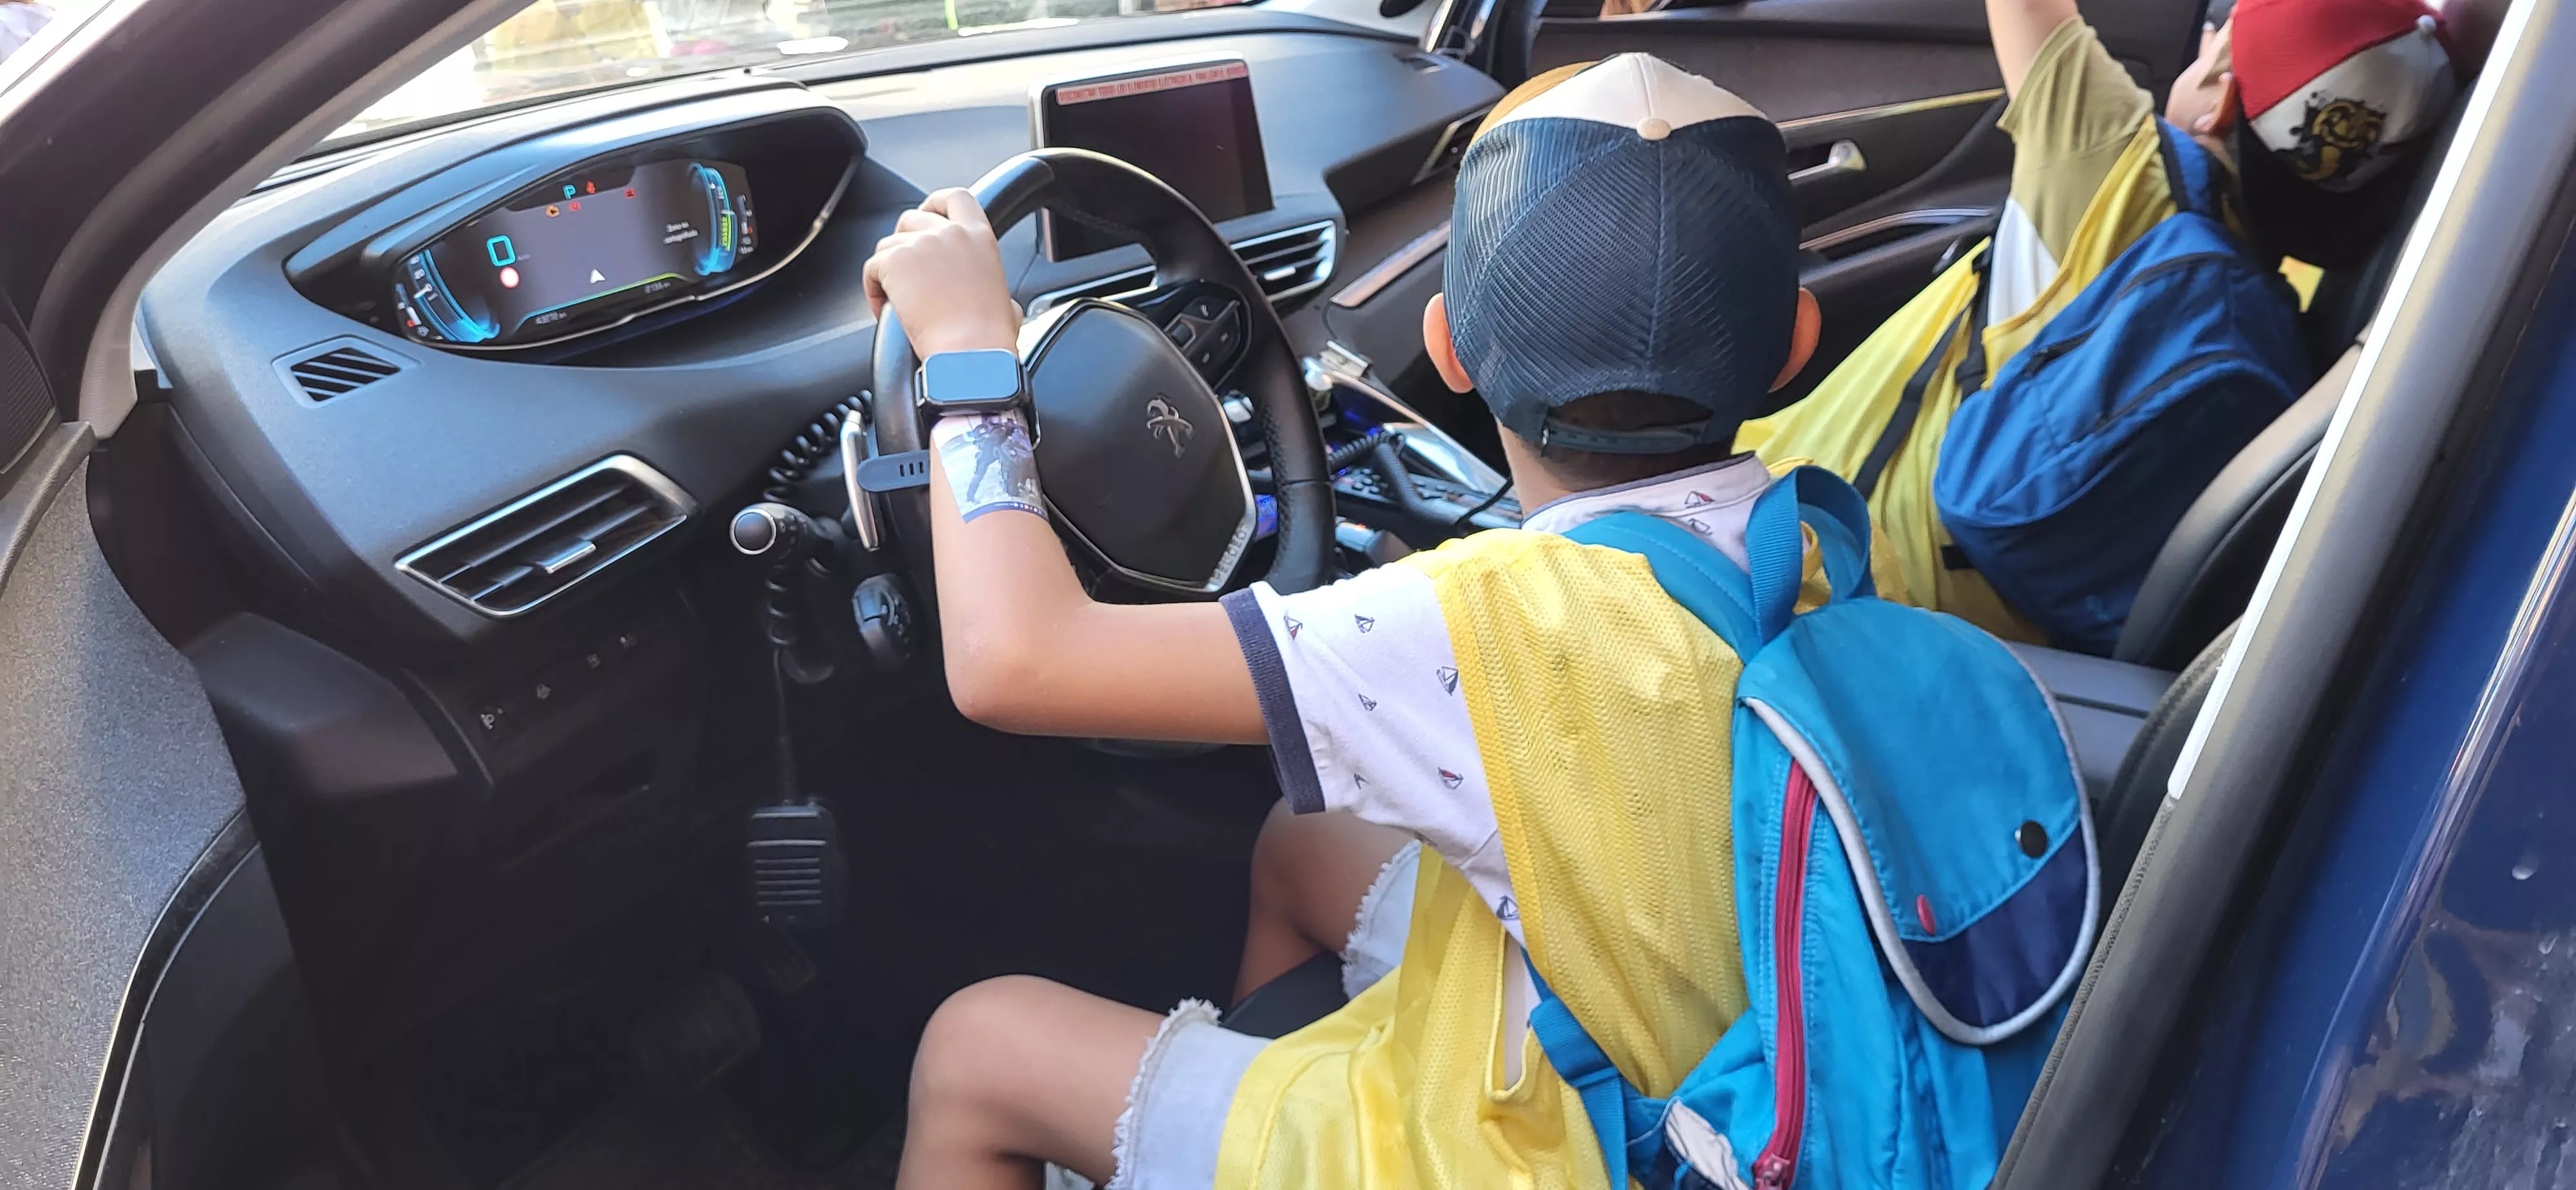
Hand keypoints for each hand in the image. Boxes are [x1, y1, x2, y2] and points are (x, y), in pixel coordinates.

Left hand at [863, 188, 1022, 356]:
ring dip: (888, 272)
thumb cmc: (988, 339)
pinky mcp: (895, 261)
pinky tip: (885, 310)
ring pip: (887, 245)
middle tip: (906, 272)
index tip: (927, 216)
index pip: (956, 198)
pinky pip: (871, 268)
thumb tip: (1006, 307)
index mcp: (980, 238)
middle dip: (904, 242)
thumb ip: (997, 291)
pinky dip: (873, 289)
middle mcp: (951, 233)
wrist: (968, 355)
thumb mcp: (1006, 304)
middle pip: (912, 218)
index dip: (935, 204)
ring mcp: (921, 244)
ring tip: (897, 302)